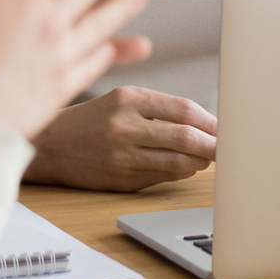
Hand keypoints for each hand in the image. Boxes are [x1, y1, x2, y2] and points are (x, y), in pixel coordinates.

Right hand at [25, 86, 217, 190]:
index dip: (213, 122)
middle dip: (214, 145)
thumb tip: (211, 124)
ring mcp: (122, 155)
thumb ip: (163, 108)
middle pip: (187, 137)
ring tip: (206, 157)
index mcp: (130, 99)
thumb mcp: (123, 99)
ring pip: (178, 161)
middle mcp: (125, 126)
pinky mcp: (120, 179)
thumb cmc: (93, 119)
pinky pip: (163, 176)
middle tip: (229, 147)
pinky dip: (180, 172)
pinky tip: (184, 166)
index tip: (229, 127)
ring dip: (200, 161)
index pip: (186, 110)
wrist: (50, 144)